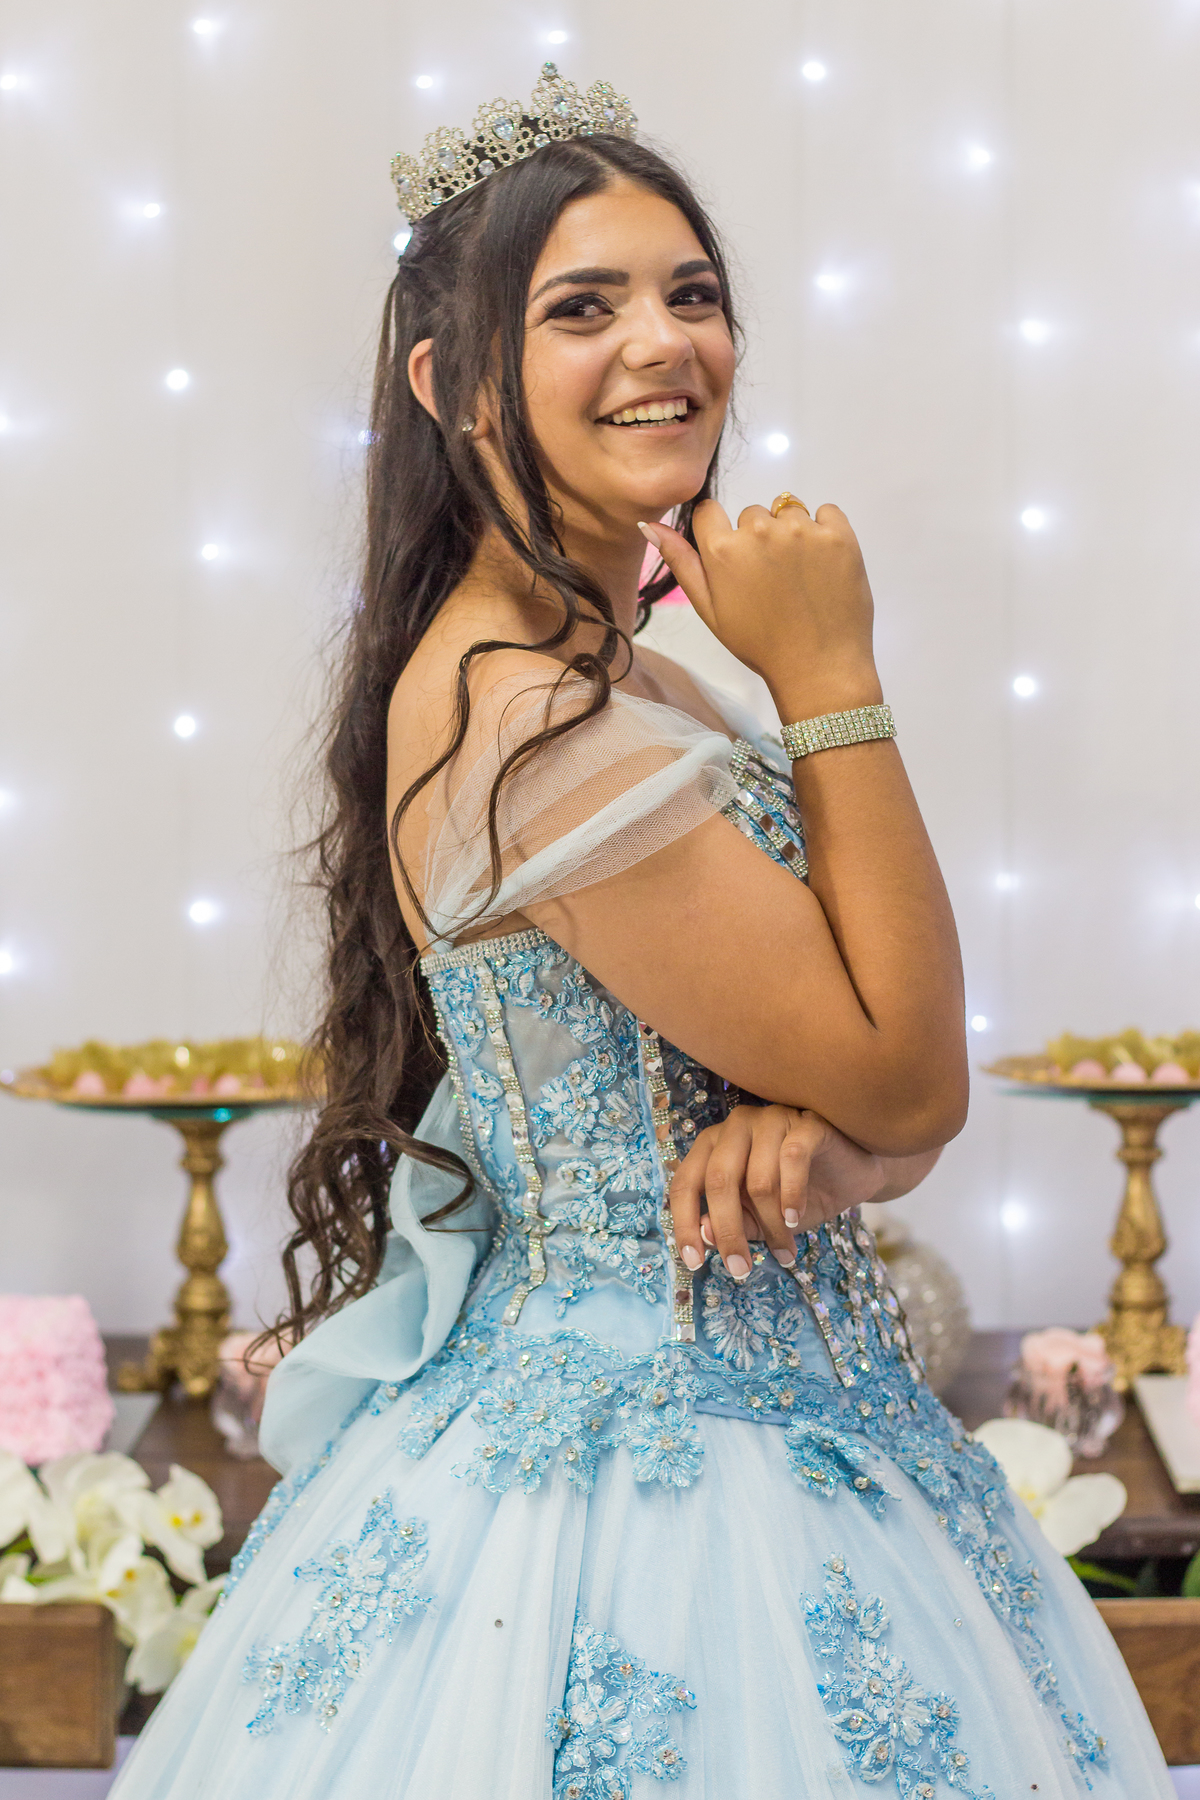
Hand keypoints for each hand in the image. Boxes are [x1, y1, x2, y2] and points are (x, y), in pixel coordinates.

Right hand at [639, 499, 880, 719]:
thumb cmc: (759, 644)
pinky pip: (827, 512)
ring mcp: (802, 529)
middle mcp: (759, 530)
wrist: (819, 668)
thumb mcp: (710, 610)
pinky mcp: (839, 534)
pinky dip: (825, 531)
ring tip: (799, 574)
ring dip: (791, 533)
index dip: (720, 534)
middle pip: (751, 514)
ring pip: (788, 511)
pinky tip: (822, 565)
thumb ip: (681, 563)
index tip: (735, 560)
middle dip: (757, 538)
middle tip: (772, 580)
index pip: (708, 512)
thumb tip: (648, 523)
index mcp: (722, 549)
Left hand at [669, 1104, 884, 1281]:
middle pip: (719, 1182)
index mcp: (713, 1145)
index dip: (684, 1223)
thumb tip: (704, 1237)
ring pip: (759, 1180)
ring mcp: (771, 1120)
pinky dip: (791, 1195)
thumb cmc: (796, 1195)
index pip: (685, 1182)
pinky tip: (794, 1217)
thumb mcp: (757, 1217)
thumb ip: (728, 1223)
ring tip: (785, 1251)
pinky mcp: (807, 1124)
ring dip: (771, 1225)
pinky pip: (792, 1159)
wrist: (852, 1176)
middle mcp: (736, 1126)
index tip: (693, 1262)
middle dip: (728, 1232)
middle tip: (740, 1270)